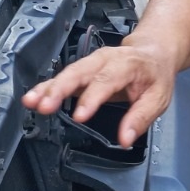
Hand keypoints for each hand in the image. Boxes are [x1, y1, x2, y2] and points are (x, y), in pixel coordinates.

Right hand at [22, 40, 177, 145]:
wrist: (152, 52)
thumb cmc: (154, 74)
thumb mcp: (158, 97)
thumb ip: (141, 118)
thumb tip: (126, 138)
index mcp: (126, 64)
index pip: (105, 81)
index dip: (91, 99)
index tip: (79, 116)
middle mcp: (104, 60)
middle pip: (78, 72)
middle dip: (59, 89)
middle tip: (44, 106)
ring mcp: (91, 63)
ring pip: (66, 73)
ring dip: (48, 88)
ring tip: (31, 102)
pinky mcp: (82, 70)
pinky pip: (62, 77)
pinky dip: (46, 87)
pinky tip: (33, 98)